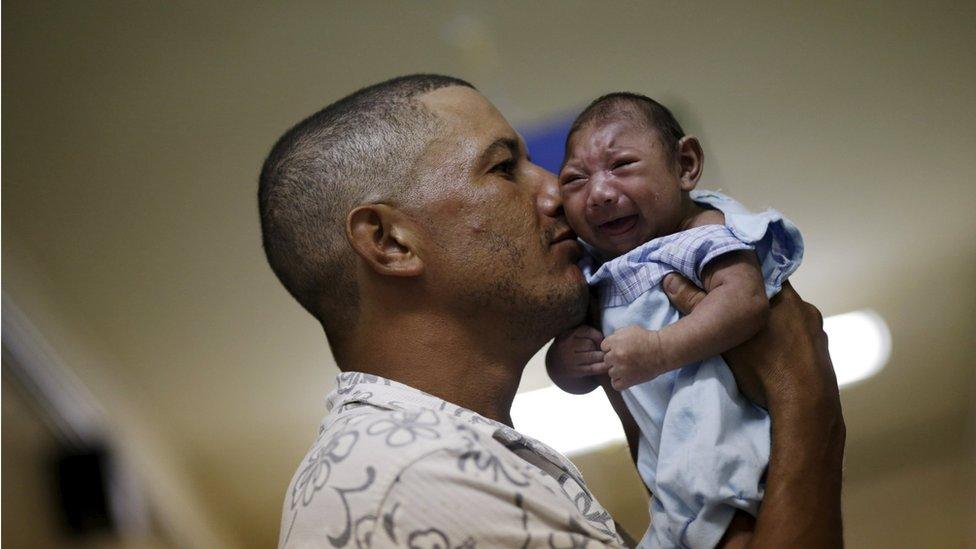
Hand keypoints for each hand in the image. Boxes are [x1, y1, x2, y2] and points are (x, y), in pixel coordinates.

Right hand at [545, 325, 608, 393]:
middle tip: (603, 350)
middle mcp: (566, 346)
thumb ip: (586, 333)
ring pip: (592, 356)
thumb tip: (607, 338)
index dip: (597, 335)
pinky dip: (602, 367)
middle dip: (598, 347)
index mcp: (567, 334)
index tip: (601, 340)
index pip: (586, 331)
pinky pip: (592, 368)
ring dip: (601, 357)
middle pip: (589, 344)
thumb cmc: (571, 347)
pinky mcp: (575, 371)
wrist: (556, 364)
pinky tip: (607, 366)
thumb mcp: (572, 336)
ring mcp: (570, 359)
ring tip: (605, 357)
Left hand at [600, 325, 669, 390]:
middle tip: (627, 357)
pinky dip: (620, 382)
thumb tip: (608, 343)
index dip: (612, 347)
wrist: (661, 351)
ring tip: (629, 366)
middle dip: (615, 358)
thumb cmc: (647, 339)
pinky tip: (626, 376)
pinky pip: (616, 384)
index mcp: (615, 342)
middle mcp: (616, 356)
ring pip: (611, 372)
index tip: (622, 348)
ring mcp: (621, 369)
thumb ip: (615, 335)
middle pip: (606, 360)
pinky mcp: (628, 380)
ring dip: (618, 370)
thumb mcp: (629, 329)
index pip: (603, 347)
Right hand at [663, 273, 844, 547]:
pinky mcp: (823, 348)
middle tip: (735, 320)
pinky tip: (777, 357)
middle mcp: (802, 304)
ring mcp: (816, 327)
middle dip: (755, 305)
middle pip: (772, 296)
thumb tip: (670, 279)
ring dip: (774, 325)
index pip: (756, 275)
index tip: (725, 292)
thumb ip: (695, 305)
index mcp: (778, 293)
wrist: (803, 403)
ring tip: (757, 343)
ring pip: (789, 317)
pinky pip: (801, 337)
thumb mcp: (720, 338)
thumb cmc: (762, 366)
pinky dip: (789, 343)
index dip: (739, 283)